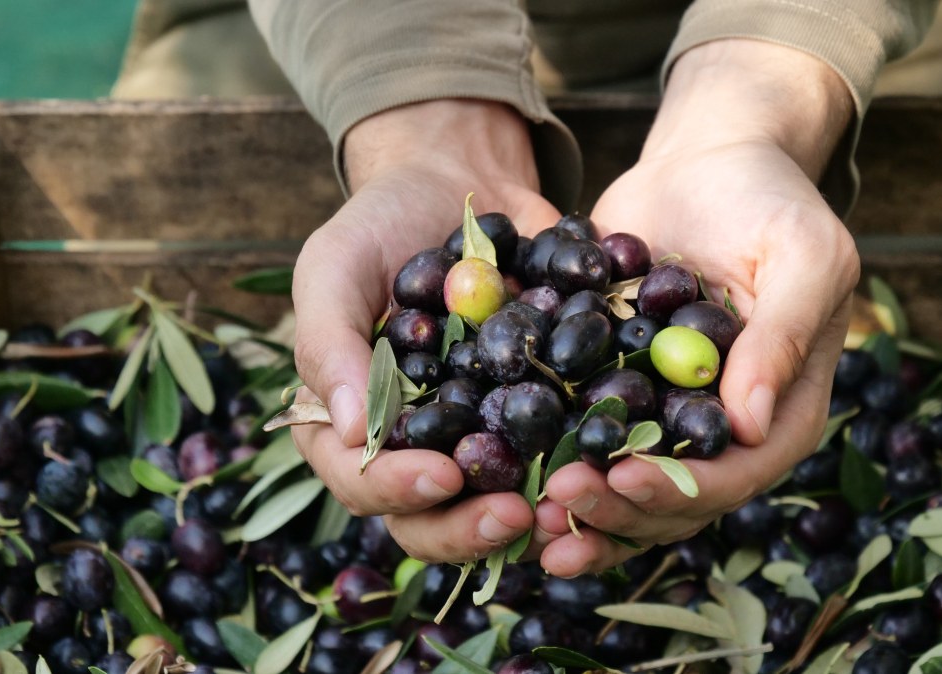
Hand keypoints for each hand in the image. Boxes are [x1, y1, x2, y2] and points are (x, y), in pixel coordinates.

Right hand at [291, 100, 560, 562]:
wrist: (461, 180)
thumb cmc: (381, 223)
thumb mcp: (335, 266)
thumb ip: (327, 344)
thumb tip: (350, 433)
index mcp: (351, 422)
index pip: (360, 480)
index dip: (395, 489)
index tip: (442, 474)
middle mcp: (414, 444)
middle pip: (429, 519)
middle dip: (470, 527)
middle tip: (516, 513)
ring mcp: (478, 434)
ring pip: (496, 503)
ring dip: (531, 517)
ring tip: (567, 505)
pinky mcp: (538, 414)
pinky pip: (559, 453)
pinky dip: (583, 464)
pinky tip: (613, 460)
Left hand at [534, 40, 860, 576]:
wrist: (706, 162)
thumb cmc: (769, 201)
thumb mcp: (802, 256)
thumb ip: (784, 336)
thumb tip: (751, 424)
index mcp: (777, 412)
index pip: (735, 474)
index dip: (678, 488)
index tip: (620, 477)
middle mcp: (719, 430)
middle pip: (672, 500)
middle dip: (614, 510)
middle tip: (554, 499)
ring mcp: (662, 415)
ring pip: (620, 486)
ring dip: (575, 509)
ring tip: (521, 516)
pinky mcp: (610, 390)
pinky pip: (578, 437)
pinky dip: (542, 460)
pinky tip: (498, 470)